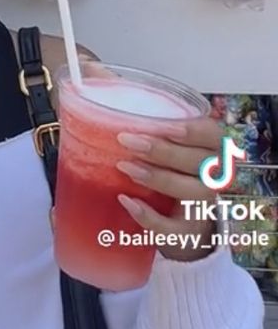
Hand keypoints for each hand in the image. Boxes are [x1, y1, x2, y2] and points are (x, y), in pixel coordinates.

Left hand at [115, 116, 223, 261]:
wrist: (184, 219)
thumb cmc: (173, 167)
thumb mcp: (171, 144)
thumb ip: (152, 124)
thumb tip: (109, 95)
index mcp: (215, 149)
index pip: (214, 136)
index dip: (193, 131)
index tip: (165, 127)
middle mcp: (218, 178)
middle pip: (201, 163)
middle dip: (164, 151)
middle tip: (128, 141)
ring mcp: (207, 208)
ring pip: (193, 193)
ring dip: (158, 178)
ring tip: (126, 167)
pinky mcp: (190, 234)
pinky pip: (176, 230)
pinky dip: (150, 218)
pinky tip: (127, 201)